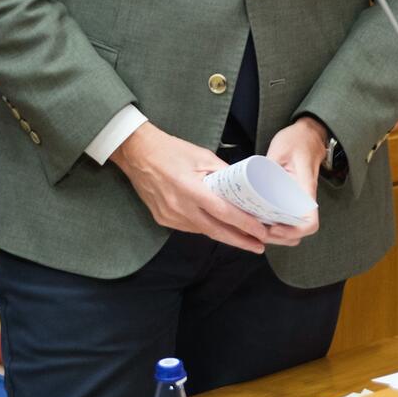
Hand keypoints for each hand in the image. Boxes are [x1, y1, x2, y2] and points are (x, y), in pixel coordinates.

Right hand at [110, 123, 272, 253]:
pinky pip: (190, 228)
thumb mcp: (202, 156)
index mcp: (190, 188)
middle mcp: (179, 207)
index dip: (244, 224)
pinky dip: (206, 228)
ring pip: (202, 231)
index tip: (261, 231)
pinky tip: (218, 228)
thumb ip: (223, 173)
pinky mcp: (163, 219)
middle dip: (240, 241)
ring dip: (224, 235)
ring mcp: (169, 216)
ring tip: (244, 238)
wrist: (137, 153)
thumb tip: (243, 186)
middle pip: (215, 231)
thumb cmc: (170, 150)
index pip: (223, 212)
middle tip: (259, 246)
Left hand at [262, 118, 326, 245]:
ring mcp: (300, 201)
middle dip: (279, 238)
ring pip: (293, 229)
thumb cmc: (296, 140)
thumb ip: (267, 168)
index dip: (292, 231)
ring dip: (277, 235)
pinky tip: (260, 219)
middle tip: (257, 231)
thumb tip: (253, 187)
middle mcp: (305, 199)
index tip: (272, 227)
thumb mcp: (279, 151)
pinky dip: (276, 224)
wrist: (308, 134)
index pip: (309, 222)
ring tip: (257, 228)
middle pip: (299, 233)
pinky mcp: (293, 199)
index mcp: (305, 189)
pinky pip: (287, 218)